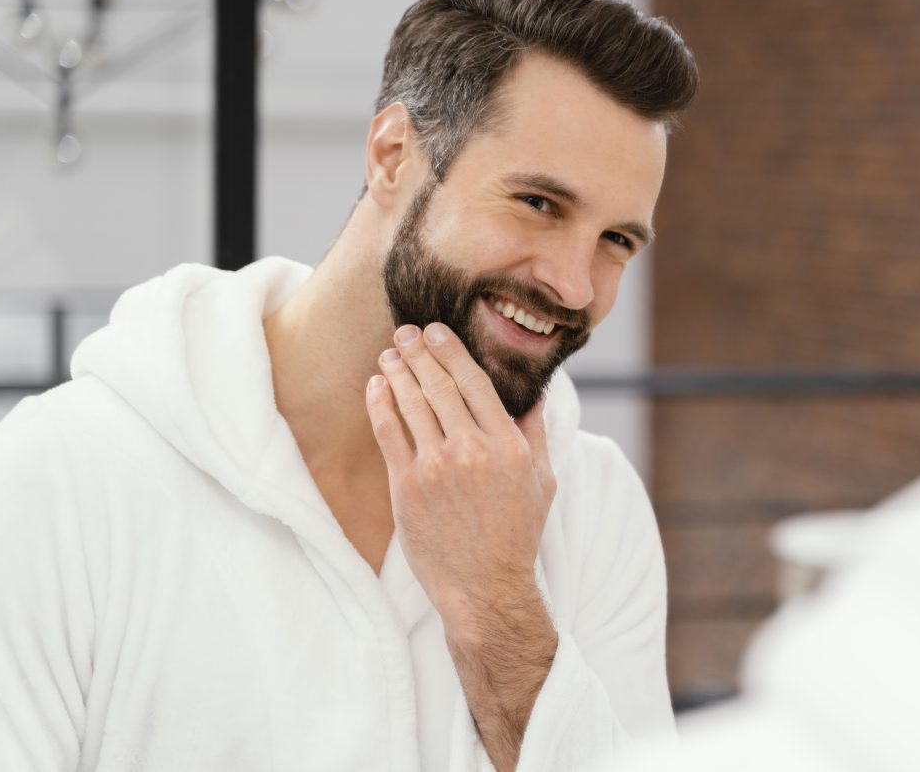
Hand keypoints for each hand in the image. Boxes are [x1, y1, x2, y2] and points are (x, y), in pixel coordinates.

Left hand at [364, 322, 556, 636]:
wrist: (485, 589)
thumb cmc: (516, 537)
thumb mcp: (543, 482)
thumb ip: (536, 434)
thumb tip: (534, 396)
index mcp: (509, 445)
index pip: (475, 382)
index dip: (451, 351)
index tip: (436, 332)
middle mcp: (473, 450)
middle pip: (439, 385)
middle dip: (419, 352)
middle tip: (405, 332)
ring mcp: (438, 467)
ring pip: (411, 403)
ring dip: (397, 371)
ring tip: (389, 354)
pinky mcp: (408, 486)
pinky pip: (388, 431)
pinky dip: (379, 403)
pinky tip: (376, 386)